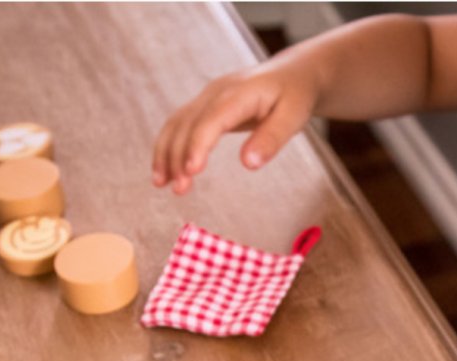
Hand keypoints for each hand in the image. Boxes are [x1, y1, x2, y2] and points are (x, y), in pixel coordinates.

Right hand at [151, 57, 318, 193]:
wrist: (292, 74)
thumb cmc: (295, 96)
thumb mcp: (293, 117)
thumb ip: (272, 139)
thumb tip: (249, 164)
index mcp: (240, 93)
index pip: (212, 119)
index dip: (199, 144)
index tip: (191, 171)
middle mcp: (217, 91)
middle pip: (189, 124)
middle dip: (179, 156)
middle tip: (179, 190)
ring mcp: (207, 97)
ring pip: (177, 123)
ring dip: (166, 153)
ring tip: (161, 184)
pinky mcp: (203, 105)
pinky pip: (179, 125)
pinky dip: (168, 147)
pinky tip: (164, 171)